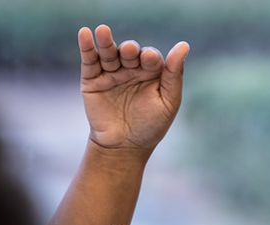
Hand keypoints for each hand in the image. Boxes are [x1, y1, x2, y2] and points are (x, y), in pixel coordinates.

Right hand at [78, 25, 189, 151]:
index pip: (151, 57)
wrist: (124, 148)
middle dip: (130, 50)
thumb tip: (184, 45)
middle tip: (130, 51)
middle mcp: (131, 70)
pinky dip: (86, 47)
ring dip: (107, 42)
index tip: (149, 59)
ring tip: (103, 30)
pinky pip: (90, 61)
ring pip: (109, 53)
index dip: (150, 56)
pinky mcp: (92, 80)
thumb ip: (174, 74)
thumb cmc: (150, 127)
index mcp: (151, 73)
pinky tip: (86, 33)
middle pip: (130, 52)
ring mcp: (111, 74)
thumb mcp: (168, 101)